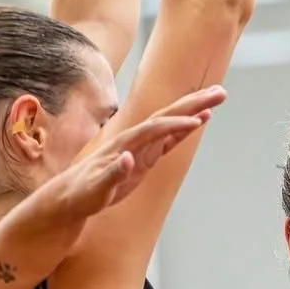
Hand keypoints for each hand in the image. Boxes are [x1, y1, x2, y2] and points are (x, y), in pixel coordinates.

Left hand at [24, 85, 224, 253]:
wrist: (70, 196)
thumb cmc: (82, 194)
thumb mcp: (96, 189)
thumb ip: (112, 175)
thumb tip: (128, 159)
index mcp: (124, 144)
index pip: (155, 129)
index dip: (176, 125)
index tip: (199, 120)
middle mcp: (134, 139)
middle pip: (167, 115)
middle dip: (193, 103)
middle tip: (220, 92)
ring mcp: (141, 146)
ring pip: (171, 122)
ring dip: (194, 110)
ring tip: (217, 99)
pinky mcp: (145, 156)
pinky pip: (170, 138)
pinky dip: (186, 129)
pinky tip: (200, 120)